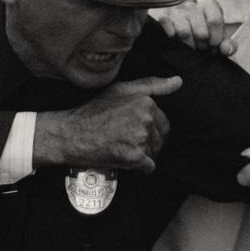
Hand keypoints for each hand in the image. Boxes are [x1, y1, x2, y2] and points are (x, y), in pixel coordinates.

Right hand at [35, 76, 181, 173]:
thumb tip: (178, 81)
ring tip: (121, 148)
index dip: (150, 130)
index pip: (163, 123)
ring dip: (142, 156)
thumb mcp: (120, 90)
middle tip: (125, 140)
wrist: (70, 134)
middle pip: (160, 140)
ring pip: (154, 154)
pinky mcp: (134, 157)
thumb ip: (152, 85)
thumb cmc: (93, 111)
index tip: (131, 130)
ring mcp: (140, 138)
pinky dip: (138, 169)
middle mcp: (145, 119)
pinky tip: (123, 160)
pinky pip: (148, 168)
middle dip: (147, 144)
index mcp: (145, 102)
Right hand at [157, 0, 236, 55]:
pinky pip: (168, 29)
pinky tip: (177, 40)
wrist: (190, 32)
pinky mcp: (165, 18)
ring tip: (192, 46)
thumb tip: (226, 49)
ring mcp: (178, 11)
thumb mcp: (221, 39)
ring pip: (184, 33)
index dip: (216, 39)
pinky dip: (172, 38)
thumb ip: (229, 45)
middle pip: (200, 32)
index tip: (214, 45)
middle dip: (203, 45)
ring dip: (189, 45)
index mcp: (210, 5)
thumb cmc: (208, 34)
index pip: (215, 21)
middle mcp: (193, 5)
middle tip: (202, 47)